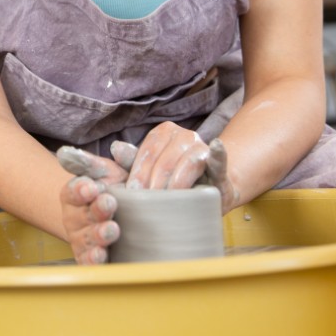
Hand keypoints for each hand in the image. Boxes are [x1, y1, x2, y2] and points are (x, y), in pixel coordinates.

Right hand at [55, 146, 127, 264]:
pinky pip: (87, 262)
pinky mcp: (90, 259)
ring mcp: (81, 239)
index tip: (92, 186)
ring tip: (112, 230)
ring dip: (97, 235)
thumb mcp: (121, 172)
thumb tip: (118, 147)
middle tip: (109, 204)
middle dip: (95, 210)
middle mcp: (75, 217)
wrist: (128, 219)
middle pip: (80, 216)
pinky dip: (92, 260)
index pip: (73, 191)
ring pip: (84, 239)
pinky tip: (101, 256)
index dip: (81, 189)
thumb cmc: (121, 189)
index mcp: (77, 192)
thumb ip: (123, 158)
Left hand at [120, 128, 240, 211]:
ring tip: (167, 201)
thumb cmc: (171, 179)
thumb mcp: (149, 171)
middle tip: (147, 202)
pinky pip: (220, 159)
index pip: (148, 151)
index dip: (139, 172)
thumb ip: (132, 161)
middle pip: (165, 159)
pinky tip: (216, 146)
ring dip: (176, 184)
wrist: (206, 190)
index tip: (132, 192)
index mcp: (165, 132)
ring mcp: (203, 149)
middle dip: (154, 183)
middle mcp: (185, 135)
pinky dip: (219, 154)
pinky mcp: (220, 167)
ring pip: (188, 162)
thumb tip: (115, 148)